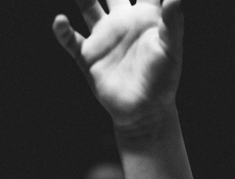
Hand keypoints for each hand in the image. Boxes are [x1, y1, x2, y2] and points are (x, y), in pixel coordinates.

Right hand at [52, 0, 182, 131]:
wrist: (146, 112)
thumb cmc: (163, 81)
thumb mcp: (171, 49)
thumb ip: (173, 21)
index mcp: (144, 17)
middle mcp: (121, 22)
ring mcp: (103, 38)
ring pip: (87, 6)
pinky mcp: (88, 57)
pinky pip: (71, 39)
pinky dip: (63, 30)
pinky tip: (61, 21)